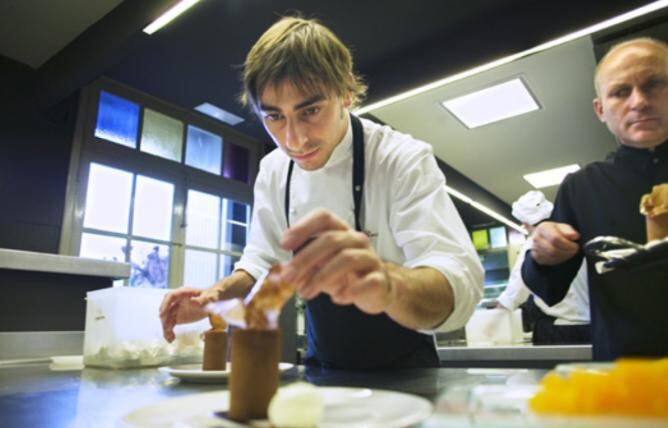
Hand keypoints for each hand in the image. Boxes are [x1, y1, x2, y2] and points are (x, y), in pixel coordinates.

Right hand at [159, 287, 206, 342]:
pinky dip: (169, 332)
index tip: (162, 313)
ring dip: (166, 328)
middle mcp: (177, 301)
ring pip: (167, 319)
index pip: (170, 296)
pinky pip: (171, 325)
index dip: (165, 304)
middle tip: (167, 329)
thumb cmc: (211, 297)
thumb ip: (201, 300)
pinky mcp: (178, 318)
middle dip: (164, 319)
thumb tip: (192, 301)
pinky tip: (171, 339)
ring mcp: (176, 310)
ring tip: (170, 338)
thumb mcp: (209, 298)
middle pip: (166, 309)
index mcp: (183, 293)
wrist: (213, 302)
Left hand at [280, 208, 394, 313]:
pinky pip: (366, 282)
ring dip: (321, 277)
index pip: (323, 218)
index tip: (285, 244)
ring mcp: (370, 258)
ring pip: (347, 259)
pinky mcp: (379, 279)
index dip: (303, 227)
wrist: (377, 289)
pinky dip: (349, 290)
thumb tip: (287, 270)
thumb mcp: (321, 267)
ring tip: (306, 292)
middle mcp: (356, 240)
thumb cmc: (345, 274)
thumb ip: (305, 266)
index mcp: (341, 231)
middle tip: (289, 277)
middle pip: (331, 240)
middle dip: (305, 259)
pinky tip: (337, 298)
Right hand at [530, 221, 579, 265]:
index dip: (567, 244)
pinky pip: (549, 261)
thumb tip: (574, 236)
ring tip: (568, 252)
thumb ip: (569, 231)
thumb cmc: (555, 231)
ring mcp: (535, 248)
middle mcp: (536, 238)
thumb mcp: (563, 227)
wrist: (544, 236)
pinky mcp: (536, 257)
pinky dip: (558, 260)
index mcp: (543, 227)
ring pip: (552, 257)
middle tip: (574, 250)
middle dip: (567, 252)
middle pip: (553, 250)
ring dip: (564, 256)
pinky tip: (562, 255)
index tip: (575, 245)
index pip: (555, 239)